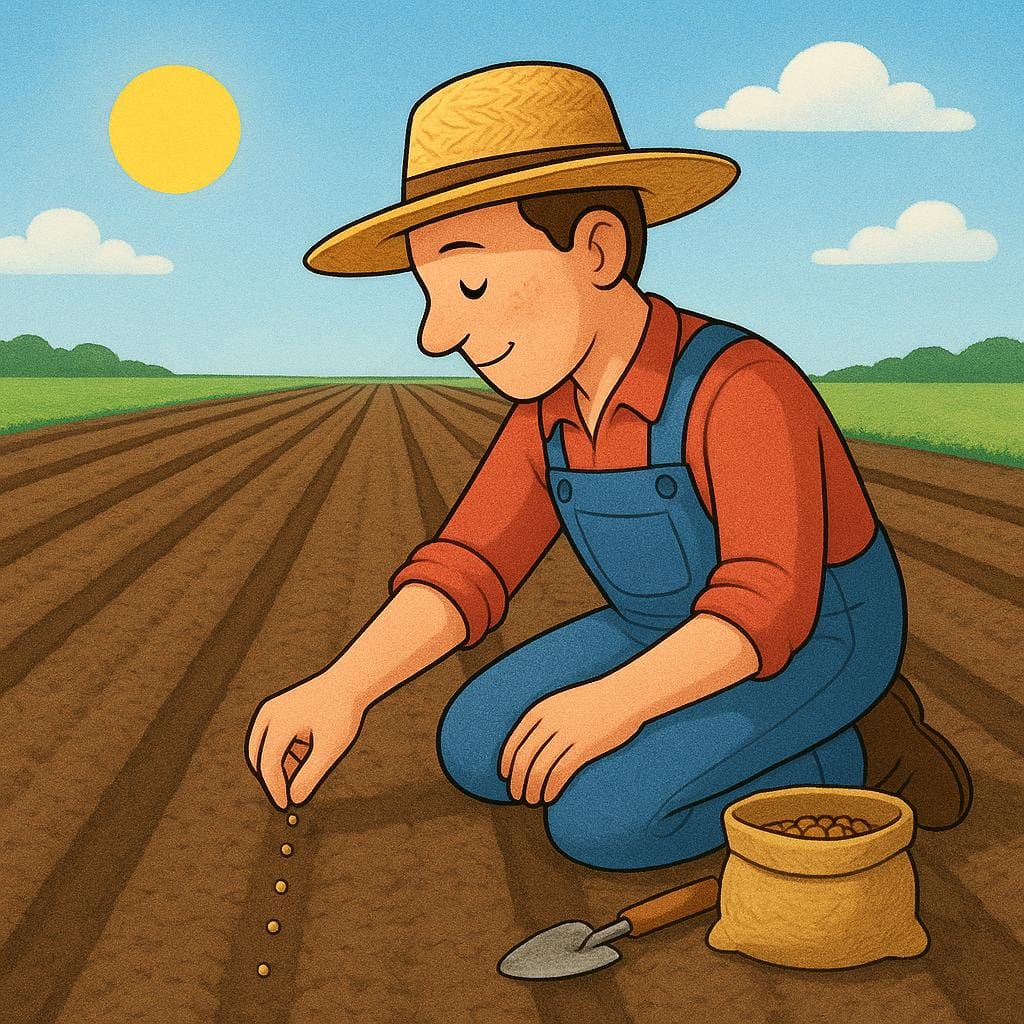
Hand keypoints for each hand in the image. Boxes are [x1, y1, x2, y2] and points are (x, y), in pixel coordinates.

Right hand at [245, 672, 366, 808]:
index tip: (286, 806)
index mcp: (281, 721)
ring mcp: (270, 709)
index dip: (276, 788)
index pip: (269, 764)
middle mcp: (270, 713)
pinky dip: (283, 751)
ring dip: (280, 764)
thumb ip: (311, 775)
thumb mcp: (330, 747)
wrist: (347, 682)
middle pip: (259, 757)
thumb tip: (295, 799)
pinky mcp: (274, 708)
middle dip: (272, 778)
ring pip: (263, 748)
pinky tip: (305, 754)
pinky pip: (270, 737)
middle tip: (289, 795)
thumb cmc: (341, 713)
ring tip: (309, 764)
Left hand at [498, 679, 644, 805]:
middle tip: (516, 795)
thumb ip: (544, 719)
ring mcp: (568, 734)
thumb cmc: (593, 701)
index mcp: (541, 709)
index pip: (514, 742)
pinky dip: (550, 789)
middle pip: (524, 758)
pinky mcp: (585, 747)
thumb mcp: (561, 703)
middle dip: (516, 781)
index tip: (505, 776)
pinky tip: (548, 797)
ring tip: (532, 800)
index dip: (507, 762)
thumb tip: (529, 746)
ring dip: (532, 789)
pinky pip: (560, 773)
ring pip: (539, 769)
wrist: (623, 695)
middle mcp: (550, 721)